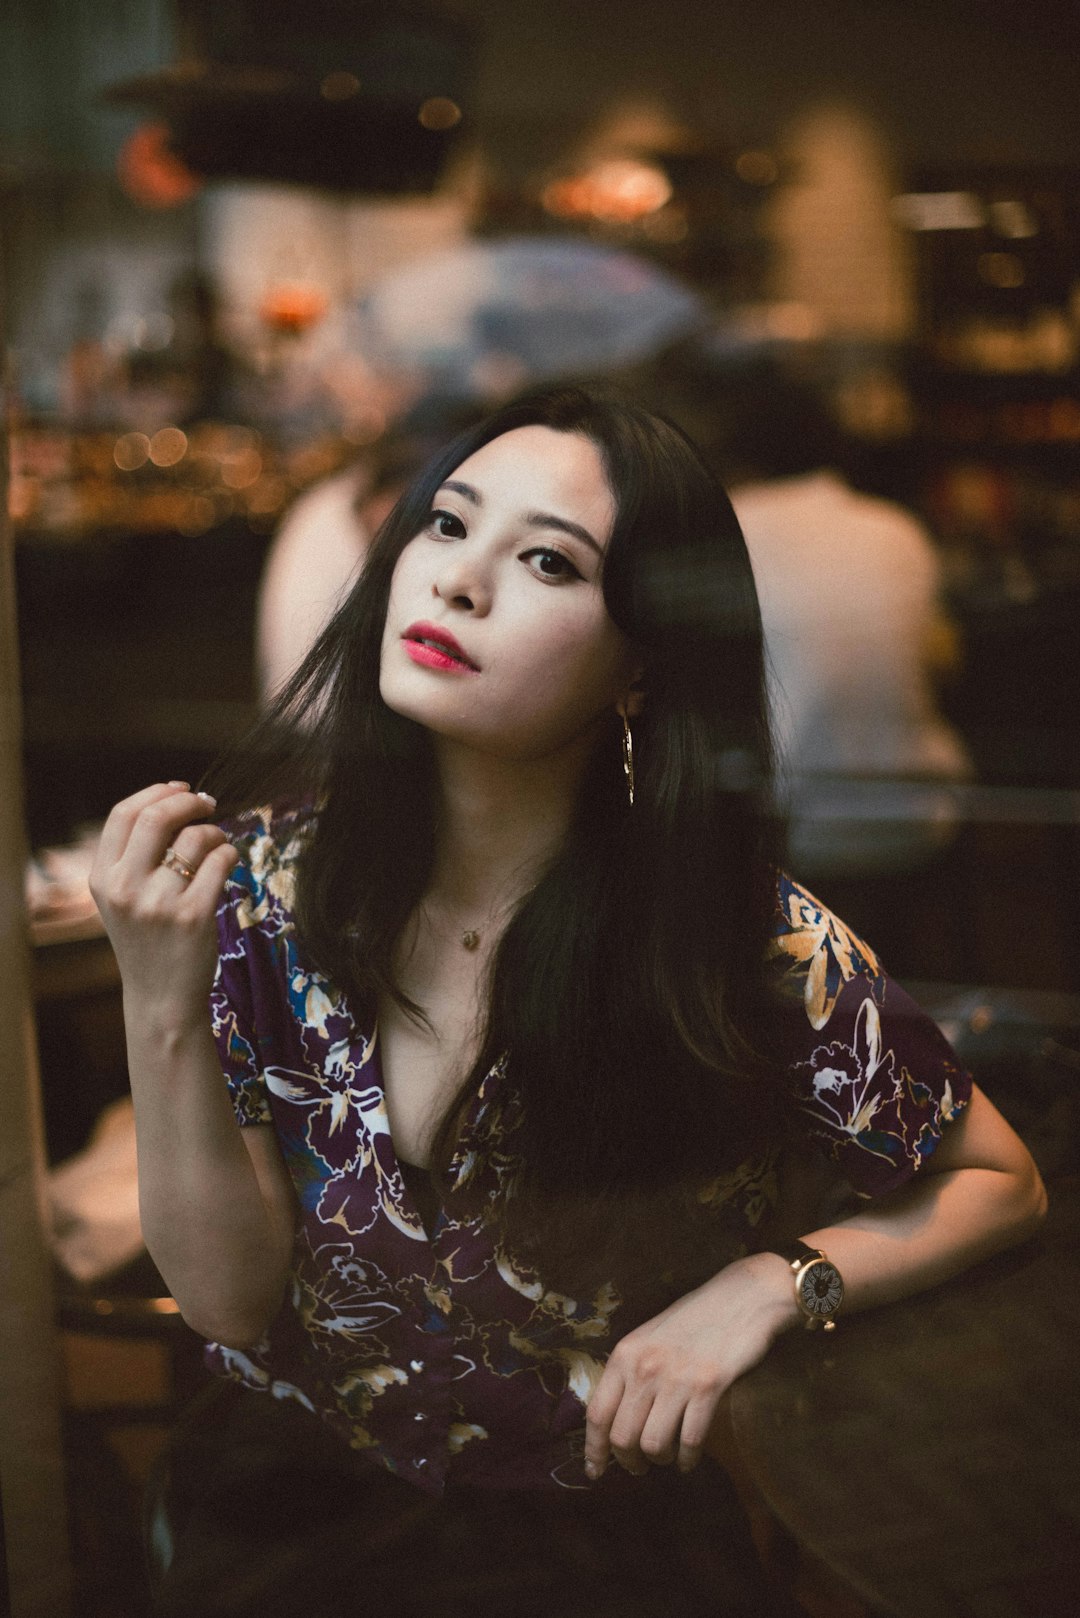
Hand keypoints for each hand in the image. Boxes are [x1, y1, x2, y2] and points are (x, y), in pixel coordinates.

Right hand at [89, 781, 240, 1022]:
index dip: (156, 792)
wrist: (160, 998)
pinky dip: (230, 853)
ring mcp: (158, 903)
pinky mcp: (193, 916)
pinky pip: (220, 862)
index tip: (180, 788)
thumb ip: (134, 856)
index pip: (123, 814)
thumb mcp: (121, 899)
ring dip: (215, 832)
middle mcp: (124, 888)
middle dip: (189, 801)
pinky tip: (229, 861)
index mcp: (102, 879)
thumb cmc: (147, 940)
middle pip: (157, 817)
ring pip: (195, 838)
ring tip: (218, 844)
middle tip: (208, 804)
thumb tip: (174, 799)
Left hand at [584, 1252, 796, 1479]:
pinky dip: (688, 1459)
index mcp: (626, 1353)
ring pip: (653, 1445)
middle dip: (629, 1462)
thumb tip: (616, 1420)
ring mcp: (677, 1377)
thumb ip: (632, 1372)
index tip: (595, 1471)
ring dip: (660, 1460)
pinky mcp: (709, 1386)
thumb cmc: (696, 1319)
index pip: (597, 1413)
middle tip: (640, 1467)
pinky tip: (690, 1459)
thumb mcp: (651, 1338)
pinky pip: (690, 1441)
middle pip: (622, 1437)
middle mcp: (645, 1367)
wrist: (743, 1297)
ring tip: (667, 1457)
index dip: (594, 1449)